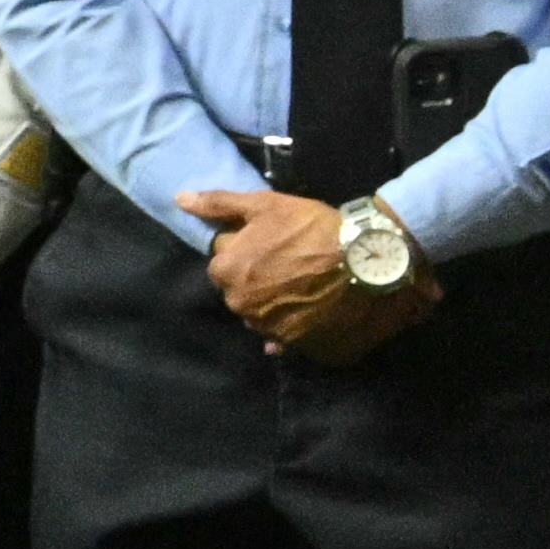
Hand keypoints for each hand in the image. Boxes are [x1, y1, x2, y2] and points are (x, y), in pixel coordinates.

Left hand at [183, 184, 435, 365]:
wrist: (369, 259)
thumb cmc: (313, 228)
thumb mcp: (265, 205)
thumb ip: (219, 204)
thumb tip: (180, 200)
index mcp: (228, 274)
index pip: (223, 265)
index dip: (246, 252)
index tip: (271, 245)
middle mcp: (244, 308)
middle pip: (241, 294)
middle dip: (257, 281)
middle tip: (290, 264)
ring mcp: (273, 331)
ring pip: (264, 317)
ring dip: (276, 305)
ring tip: (306, 286)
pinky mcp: (303, 348)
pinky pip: (290, 341)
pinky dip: (297, 329)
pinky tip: (314, 314)